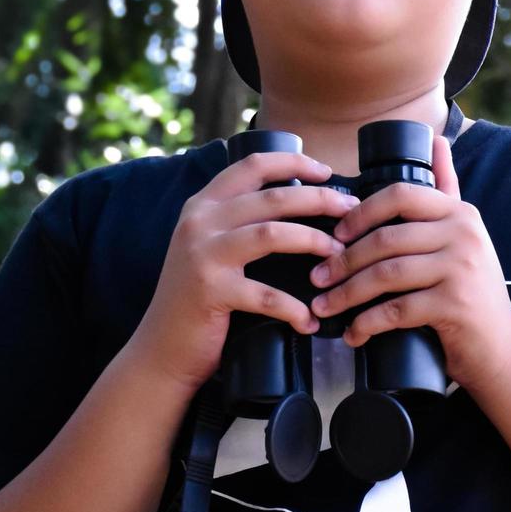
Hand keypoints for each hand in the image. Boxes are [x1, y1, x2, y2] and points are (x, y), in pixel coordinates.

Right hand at [127, 151, 360, 391]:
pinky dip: (294, 308)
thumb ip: (236, 222)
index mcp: (202, 205)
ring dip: (314, 241)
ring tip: (338, 255)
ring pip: (272, 233)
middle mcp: (199, 222)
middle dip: (319, 199)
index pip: (251, 166)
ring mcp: (203, 255)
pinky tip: (310, 320)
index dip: (293, 162)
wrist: (160, 349)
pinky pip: (266, 294)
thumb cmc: (196, 300)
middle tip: (350, 210)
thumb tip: (296, 204)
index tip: (326, 170)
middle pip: (272, 197)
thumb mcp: (207, 247)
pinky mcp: (210, 291)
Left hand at [305, 134, 510, 389]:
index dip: (360, 212)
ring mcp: (461, 269)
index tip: (335, 234)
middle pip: (386, 238)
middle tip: (317, 277)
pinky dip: (367, 324)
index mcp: (460, 213)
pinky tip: (352, 333)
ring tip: (324, 306)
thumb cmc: (471, 293)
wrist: (501, 351)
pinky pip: (396, 310)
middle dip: (344, 260)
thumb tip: (436, 140)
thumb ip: (447, 190)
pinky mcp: (455, 305)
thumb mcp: (463, 236)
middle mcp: (464, 234)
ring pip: (386, 274)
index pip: (400, 195)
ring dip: (347, 293)